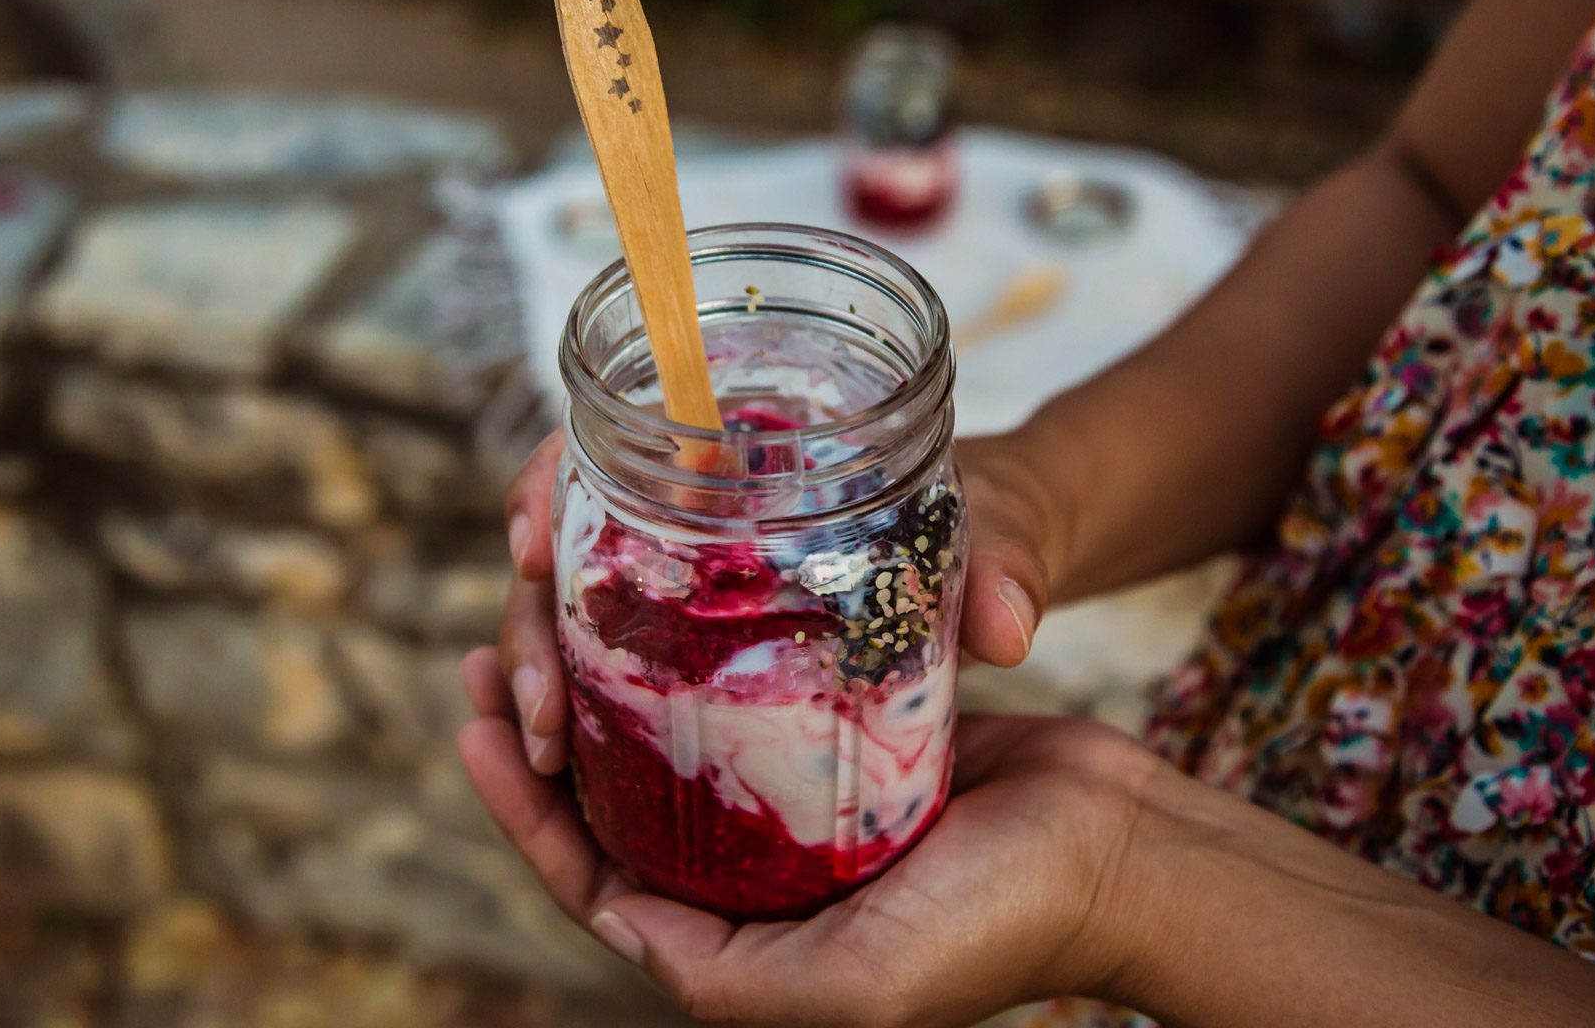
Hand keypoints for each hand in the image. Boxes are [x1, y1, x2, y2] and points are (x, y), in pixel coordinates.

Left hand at [457, 657, 1161, 1026]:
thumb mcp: (862, 986)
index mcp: (744, 947)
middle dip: (542, 737)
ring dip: (602, 690)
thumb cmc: (1002, 925)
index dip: (521, 813)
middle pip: (616, 808)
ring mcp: (800, 813)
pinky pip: (741, 702)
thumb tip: (613, 921)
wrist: (1122, 852)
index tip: (472, 726)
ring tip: (546, 617)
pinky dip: (687, 662)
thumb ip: (731, 980)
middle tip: (489, 654)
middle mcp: (761, 884)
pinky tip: (652, 607)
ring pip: (669, 748)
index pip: (596, 881)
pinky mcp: (843, 748)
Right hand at [495, 431, 1072, 773]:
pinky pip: (617, 678)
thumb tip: (1005, 630)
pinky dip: (578, 712)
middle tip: (536, 701)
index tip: (531, 545)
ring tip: (539, 746)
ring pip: (573, 622)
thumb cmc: (1002, 508)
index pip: (603, 443)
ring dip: (539, 677)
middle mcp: (699, 511)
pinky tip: (559, 764)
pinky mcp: (709, 655)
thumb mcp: (1007, 520)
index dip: (546, 487)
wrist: (1016, 549)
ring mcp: (695, 588)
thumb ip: (1007, 561)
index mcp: (745, 444)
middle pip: (565, 549)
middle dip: (529, 622)